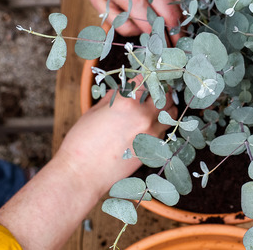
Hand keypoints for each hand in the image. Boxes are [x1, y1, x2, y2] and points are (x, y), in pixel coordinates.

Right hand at [56, 89, 174, 190]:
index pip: (145, 80)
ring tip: (154, 109)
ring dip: (165, 109)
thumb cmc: (82, 143)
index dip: (143, 78)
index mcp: (127, 103)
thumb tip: (124, 89)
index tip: (142, 79)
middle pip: (165, 95)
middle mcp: (143, 116)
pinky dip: (160, 127)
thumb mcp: (94, 111)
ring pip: (171, 114)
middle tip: (152, 92)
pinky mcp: (152, 150)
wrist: (82, 174)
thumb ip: (114, 97)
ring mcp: (151, 134)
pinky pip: (165, 132)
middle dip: (160, 91)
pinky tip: (148, 127)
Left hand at [73, 0, 180, 38]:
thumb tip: (139, 32)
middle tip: (178, 42)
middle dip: (176, 31)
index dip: (159, 40)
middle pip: (170, 13)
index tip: (163, 49)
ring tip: (180, 26)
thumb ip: (120, 24)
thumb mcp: (100, 5)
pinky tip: (172, 4)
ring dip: (179, 13)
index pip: (152, 26)